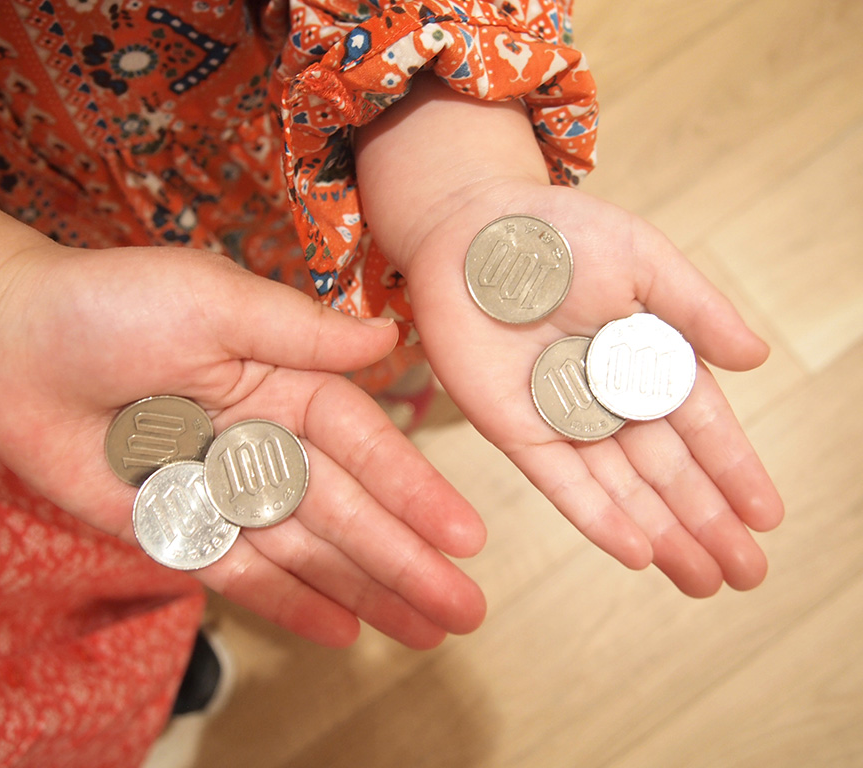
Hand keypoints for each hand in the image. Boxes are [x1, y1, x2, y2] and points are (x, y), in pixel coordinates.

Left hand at [0, 245, 486, 647]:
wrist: (7, 343)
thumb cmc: (111, 304)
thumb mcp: (214, 301)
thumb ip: (302, 331)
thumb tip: (389, 337)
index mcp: (286, 381)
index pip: (364, 445)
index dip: (415, 493)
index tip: (465, 537)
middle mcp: (265, 439)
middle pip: (347, 511)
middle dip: (406, 560)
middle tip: (463, 612)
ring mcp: (224, 489)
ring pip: (306, 550)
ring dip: (365, 592)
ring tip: (423, 634)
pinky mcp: (177, 526)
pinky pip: (240, 572)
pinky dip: (288, 603)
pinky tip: (341, 632)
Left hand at [356, 79, 782, 596]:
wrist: (470, 224)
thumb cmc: (558, 231)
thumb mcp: (644, 260)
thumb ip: (696, 311)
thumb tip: (757, 359)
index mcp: (645, 356)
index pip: (699, 425)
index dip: (733, 470)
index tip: (767, 516)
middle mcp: (606, 395)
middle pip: (665, 469)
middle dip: (706, 520)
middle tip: (746, 573)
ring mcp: (559, 415)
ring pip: (620, 487)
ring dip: (662, 533)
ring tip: (702, 579)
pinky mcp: (511, 426)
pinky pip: (559, 479)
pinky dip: (596, 515)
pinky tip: (636, 552)